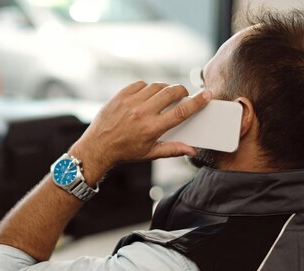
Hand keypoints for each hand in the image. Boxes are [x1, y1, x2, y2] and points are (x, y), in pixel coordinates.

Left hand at [70, 81, 211, 180]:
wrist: (98, 147)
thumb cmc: (125, 151)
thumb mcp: (150, 154)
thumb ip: (173, 149)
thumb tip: (192, 151)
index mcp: (152, 128)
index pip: (181, 112)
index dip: (197, 102)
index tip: (206, 94)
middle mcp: (142, 113)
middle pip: (171, 93)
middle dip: (182, 91)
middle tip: (183, 95)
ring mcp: (130, 102)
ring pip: (157, 86)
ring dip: (165, 89)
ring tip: (165, 96)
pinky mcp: (121, 96)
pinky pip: (141, 84)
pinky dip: (147, 87)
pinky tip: (147, 95)